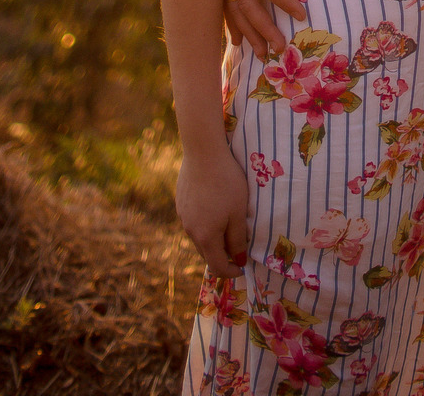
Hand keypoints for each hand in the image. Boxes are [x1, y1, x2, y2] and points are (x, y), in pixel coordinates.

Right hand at [176, 148, 249, 277]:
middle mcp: (190, 230)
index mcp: (206, 237)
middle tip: (239, 243)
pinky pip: (193, 220)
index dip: (231, 271)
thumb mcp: (238, 212)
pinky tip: (215, 205)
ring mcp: (183, 216)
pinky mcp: (180, 202)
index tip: (243, 266)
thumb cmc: (226, 182)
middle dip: (223, 254)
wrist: (202, 151)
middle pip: (207, 252)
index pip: (217, 266)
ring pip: (199, 236)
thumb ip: (238, 239)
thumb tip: (239, 260)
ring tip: (228, 222)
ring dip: (213, 237)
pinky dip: (205, 222)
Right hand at [223, 0, 320, 55]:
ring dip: (247, 32)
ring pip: (233, 9)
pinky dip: (232, 23)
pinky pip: (224, 5)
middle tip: (279, 46)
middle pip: (247, 5)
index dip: (284, 1)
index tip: (301, 14)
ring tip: (261, 52)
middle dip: (263, 28)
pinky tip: (238, 40)